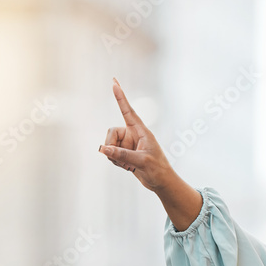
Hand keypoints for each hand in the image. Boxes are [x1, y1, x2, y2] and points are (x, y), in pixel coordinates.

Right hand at [99, 77, 173, 191]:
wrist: (162, 183)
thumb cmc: (157, 170)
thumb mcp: (141, 161)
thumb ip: (122, 154)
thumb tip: (103, 149)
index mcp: (141, 131)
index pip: (128, 111)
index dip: (120, 97)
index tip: (114, 82)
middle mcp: (133, 135)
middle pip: (111, 132)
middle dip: (110, 145)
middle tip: (118, 158)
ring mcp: (128, 144)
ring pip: (109, 145)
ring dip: (114, 157)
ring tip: (128, 165)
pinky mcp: (125, 153)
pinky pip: (112, 154)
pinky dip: (115, 161)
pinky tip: (127, 167)